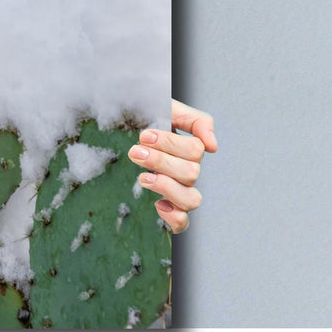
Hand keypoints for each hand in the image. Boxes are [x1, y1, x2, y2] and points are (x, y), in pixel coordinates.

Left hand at [129, 99, 216, 234]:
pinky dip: (174, 218)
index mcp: (189, 148)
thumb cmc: (143, 116)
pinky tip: (158, 205)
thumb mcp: (169, 108)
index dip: (170, 144)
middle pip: (191, 174)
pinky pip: (182, 222)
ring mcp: (178, 190)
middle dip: (161, 162)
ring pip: (191, 200)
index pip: (195, 151)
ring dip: (167, 188)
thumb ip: (196, 120)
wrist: (119, 124)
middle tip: (135, 151)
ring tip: (143, 178)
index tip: (144, 136)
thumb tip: (213, 146)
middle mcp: (187, 171)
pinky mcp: (167, 207)